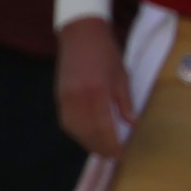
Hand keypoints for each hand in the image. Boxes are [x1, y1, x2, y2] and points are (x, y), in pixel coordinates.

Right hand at [56, 17, 133, 158]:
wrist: (80, 34)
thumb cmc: (106, 53)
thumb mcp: (122, 76)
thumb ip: (125, 101)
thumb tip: (131, 123)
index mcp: (98, 91)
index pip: (104, 127)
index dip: (112, 144)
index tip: (120, 154)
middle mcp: (78, 98)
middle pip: (88, 132)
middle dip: (100, 147)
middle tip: (112, 156)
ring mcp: (65, 98)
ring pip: (75, 130)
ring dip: (88, 143)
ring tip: (100, 149)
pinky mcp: (59, 97)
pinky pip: (67, 122)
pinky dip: (77, 132)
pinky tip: (86, 136)